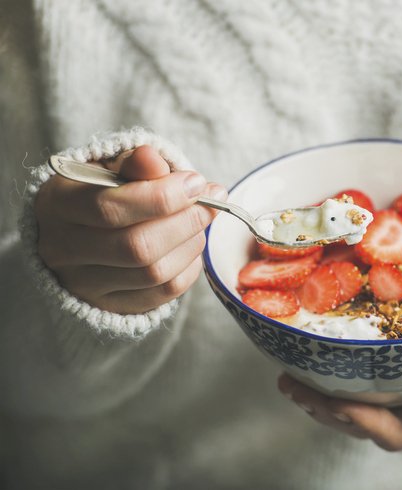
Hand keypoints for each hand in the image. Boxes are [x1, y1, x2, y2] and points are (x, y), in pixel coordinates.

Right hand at [35, 145, 225, 313]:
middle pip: (137, 246)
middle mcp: (63, 250)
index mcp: (57, 205)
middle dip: (186, 222)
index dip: (163, 196)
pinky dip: (189, 267)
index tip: (197, 182)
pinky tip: (189, 246)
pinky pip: (164, 292)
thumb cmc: (101, 192)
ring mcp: (85, 284)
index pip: (111, 208)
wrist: (78, 233)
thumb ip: (135, 163)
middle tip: (209, 203)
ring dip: (191, 244)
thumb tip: (155, 159)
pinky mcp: (112, 305)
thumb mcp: (111, 168)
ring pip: (154, 272)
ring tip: (199, 221)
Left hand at [277, 374, 401, 450]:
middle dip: (322, 408)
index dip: (362, 419)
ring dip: (315, 396)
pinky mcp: (381, 385)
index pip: (390, 432)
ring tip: (288, 379)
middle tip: (291, 385)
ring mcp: (389, 404)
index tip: (337, 401)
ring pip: (346, 410)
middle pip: (356, 423)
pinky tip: (305, 363)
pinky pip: (348, 390)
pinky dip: (326, 380)